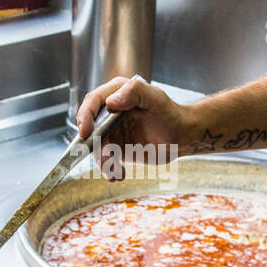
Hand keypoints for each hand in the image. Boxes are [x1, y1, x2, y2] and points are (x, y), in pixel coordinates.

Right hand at [75, 77, 193, 178]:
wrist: (181, 136)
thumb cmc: (171, 113)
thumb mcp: (156, 98)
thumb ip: (135, 92)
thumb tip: (111, 101)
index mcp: (116, 93)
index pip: (92, 102)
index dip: (85, 116)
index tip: (86, 132)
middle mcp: (109, 112)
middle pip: (89, 127)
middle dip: (93, 145)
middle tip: (106, 157)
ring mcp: (111, 131)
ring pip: (95, 147)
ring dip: (103, 161)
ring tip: (116, 171)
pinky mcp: (116, 148)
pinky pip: (105, 160)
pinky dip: (109, 170)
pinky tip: (118, 175)